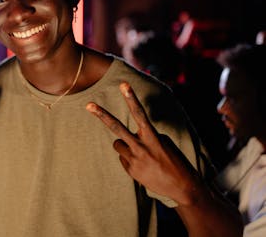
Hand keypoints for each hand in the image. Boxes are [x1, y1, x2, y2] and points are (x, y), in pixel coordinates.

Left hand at [86, 82, 202, 205]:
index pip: (139, 113)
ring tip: (142, 154)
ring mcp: (134, 159)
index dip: (131, 98)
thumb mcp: (163, 143)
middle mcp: (141, 147)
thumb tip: (131, 135)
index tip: (123, 84)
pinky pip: (123, 158)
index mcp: (152, 137)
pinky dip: (130, 159)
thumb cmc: (174, 160)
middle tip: (88, 105)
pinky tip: (144, 166)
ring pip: (117, 144)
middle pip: (116, 127)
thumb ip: (146, 135)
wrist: (182, 187)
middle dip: (102, 115)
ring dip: (125, 146)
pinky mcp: (130, 170)